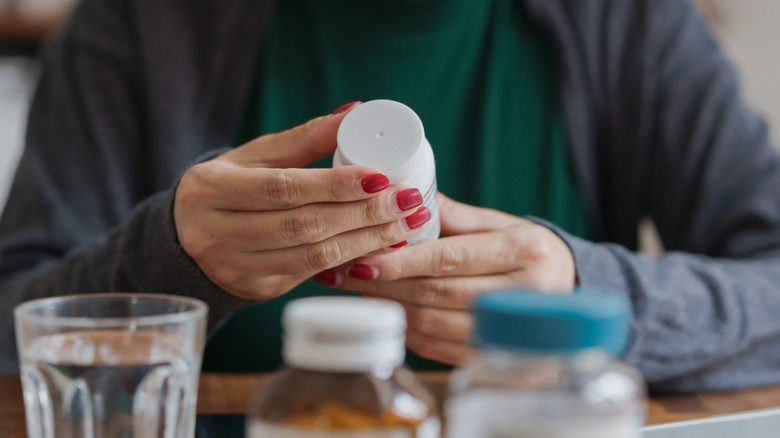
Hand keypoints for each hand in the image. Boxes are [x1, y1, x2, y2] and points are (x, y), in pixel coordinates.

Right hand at [174, 103, 430, 299]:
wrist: (186, 240)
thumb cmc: (227, 189)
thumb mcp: (254, 158)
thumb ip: (304, 138)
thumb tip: (355, 113)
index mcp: (212, 188)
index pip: (284, 187)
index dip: (336, 185)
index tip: (381, 177)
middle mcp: (217, 232)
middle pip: (304, 224)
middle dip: (364, 214)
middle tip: (407, 202)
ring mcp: (235, 267)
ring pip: (313, 256)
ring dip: (367, 240)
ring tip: (405, 226)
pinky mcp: (257, 289)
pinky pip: (312, 275)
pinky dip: (351, 260)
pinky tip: (381, 247)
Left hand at [314, 194, 575, 364]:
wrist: (571, 289)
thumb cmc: (529, 251)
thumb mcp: (502, 224)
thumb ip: (454, 215)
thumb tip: (402, 199)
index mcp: (525, 251)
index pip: (450, 258)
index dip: (402, 261)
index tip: (363, 260)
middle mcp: (524, 294)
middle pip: (437, 294)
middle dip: (386, 285)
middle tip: (348, 274)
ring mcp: (513, 332)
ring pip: (435, 325)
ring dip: (391, 309)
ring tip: (361, 292)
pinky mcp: (499, 357)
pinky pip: (441, 349)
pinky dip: (409, 332)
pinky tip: (390, 315)